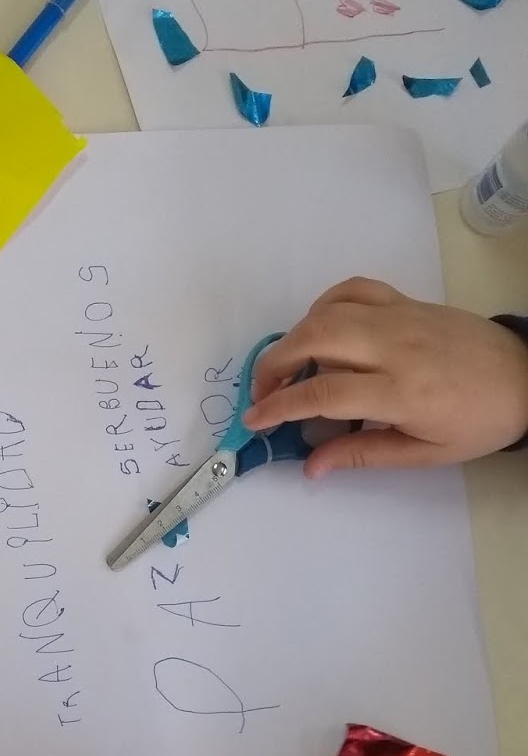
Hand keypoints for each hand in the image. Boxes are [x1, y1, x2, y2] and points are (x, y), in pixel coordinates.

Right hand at [242, 278, 527, 475]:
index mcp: (402, 392)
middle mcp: (395, 347)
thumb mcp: (424, 452)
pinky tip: (319, 330)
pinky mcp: (406, 301)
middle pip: (314, 339)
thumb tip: (310, 466)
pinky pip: (352, 289)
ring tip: (286, 368)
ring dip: (292, 338)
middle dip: (273, 365)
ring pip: (327, 312)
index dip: (280, 407)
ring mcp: (400, 317)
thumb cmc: (477, 422)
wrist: (526, 377)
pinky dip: (324, 305)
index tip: (254, 421)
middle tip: (263, 394)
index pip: (323, 393)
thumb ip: (362, 454)